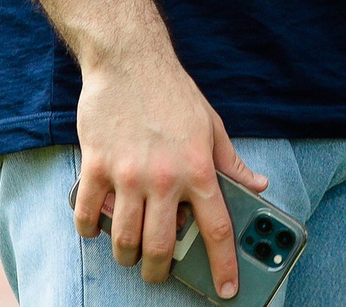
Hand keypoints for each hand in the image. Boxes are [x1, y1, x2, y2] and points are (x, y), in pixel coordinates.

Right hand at [74, 51, 267, 295]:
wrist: (129, 60)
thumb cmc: (173, 93)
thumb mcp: (212, 125)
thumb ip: (232, 163)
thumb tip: (258, 186)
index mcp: (199, 168)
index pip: (217, 228)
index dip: (225, 264)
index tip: (227, 289)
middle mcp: (165, 177)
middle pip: (163, 246)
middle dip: (161, 271)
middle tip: (159, 272)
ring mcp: (128, 174)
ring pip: (125, 239)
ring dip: (127, 255)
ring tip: (130, 252)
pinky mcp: (96, 166)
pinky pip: (88, 214)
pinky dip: (90, 229)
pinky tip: (96, 227)